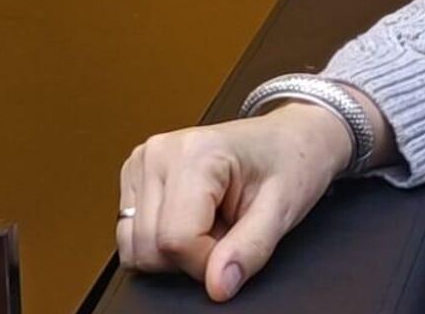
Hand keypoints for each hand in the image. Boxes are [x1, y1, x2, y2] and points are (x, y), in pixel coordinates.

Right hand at [116, 103, 353, 300]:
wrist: (292, 138)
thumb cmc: (291, 163)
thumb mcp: (282, 209)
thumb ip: (250, 250)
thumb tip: (218, 286)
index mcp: (195, 152)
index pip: (175, 240)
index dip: (207, 260)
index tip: (237, 242)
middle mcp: (158, 153)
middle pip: (149, 247)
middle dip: (192, 254)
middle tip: (230, 225)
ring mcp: (142, 163)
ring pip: (134, 247)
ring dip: (176, 248)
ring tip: (214, 218)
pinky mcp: (135, 178)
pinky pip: (132, 236)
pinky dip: (164, 238)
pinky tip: (195, 216)